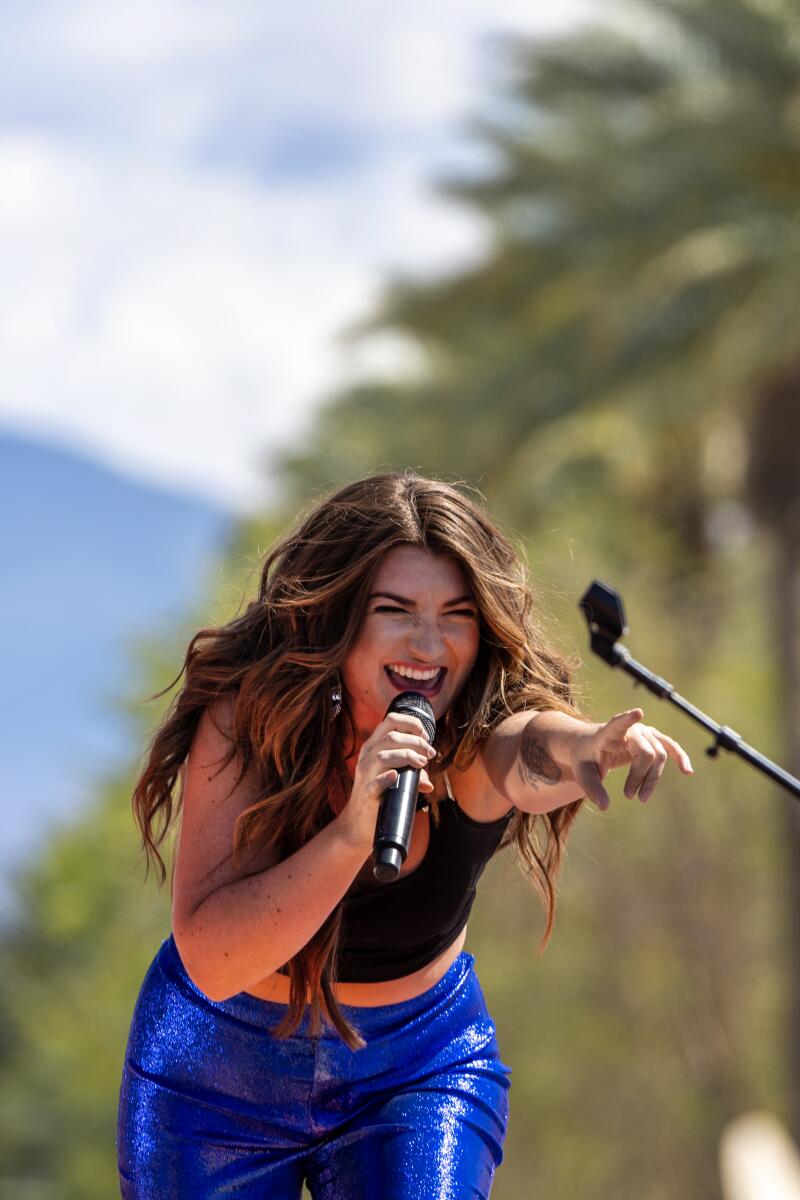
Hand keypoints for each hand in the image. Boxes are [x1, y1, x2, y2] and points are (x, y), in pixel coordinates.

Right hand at [335, 713, 435, 852]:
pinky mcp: (366, 793)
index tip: (426, 736)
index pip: (391, 721)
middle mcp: (367, 756)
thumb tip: (428, 782)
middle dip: (416, 742)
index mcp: (373, 746)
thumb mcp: (395, 778)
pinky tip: (396, 776)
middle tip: (430, 753)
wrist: (358, 824)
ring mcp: (365, 774)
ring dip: (407, 756)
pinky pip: (375, 783)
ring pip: (383, 755)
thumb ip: (411, 774)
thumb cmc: (380, 796)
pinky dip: (386, 778)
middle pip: (391, 737)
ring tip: (422, 764)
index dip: (412, 724)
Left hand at [551, 708, 692, 811]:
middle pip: (646, 753)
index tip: (638, 713)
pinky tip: (687, 772)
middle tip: (628, 796)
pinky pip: (670, 747)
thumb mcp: (582, 773)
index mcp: (608, 733)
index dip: (627, 719)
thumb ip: (592, 788)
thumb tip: (604, 807)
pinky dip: (680, 758)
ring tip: (642, 798)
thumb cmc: (584, 757)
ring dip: (652, 779)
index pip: (618, 724)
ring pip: (659, 755)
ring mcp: (644, 732)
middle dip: (639, 777)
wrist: (590, 745)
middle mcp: (630, 729)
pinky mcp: (652, 739)